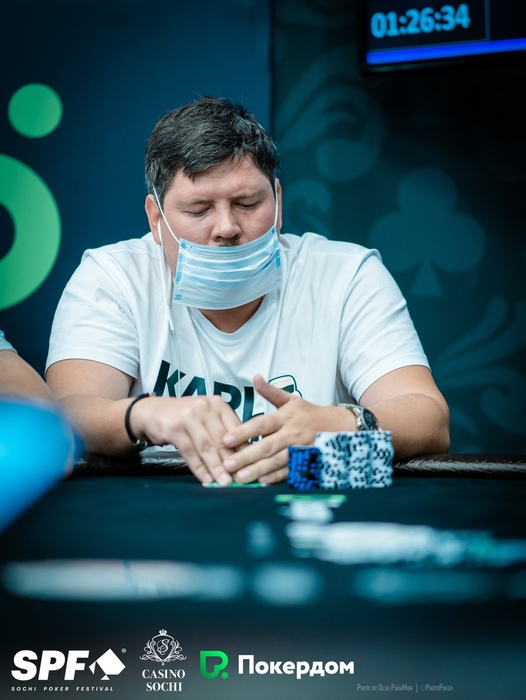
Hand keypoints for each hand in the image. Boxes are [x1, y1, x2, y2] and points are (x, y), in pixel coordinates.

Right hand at [131, 394, 242, 484]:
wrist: (153, 412)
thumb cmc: (186, 418)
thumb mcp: (207, 418)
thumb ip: (223, 432)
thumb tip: (244, 457)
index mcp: (218, 404)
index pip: (236, 428)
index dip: (244, 450)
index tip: (251, 467)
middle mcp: (205, 407)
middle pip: (222, 439)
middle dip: (232, 462)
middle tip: (240, 479)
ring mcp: (188, 416)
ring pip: (207, 447)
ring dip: (216, 467)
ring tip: (224, 483)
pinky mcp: (174, 428)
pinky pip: (190, 452)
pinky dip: (199, 468)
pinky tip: (206, 478)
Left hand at [221, 375, 344, 483]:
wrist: (340, 426)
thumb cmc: (310, 413)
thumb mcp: (292, 400)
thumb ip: (271, 391)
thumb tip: (255, 377)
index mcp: (285, 417)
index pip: (261, 424)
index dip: (243, 431)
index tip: (225, 439)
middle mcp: (292, 433)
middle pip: (267, 446)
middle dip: (246, 456)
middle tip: (227, 464)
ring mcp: (300, 449)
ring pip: (277, 461)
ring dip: (259, 470)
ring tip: (240, 477)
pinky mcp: (307, 462)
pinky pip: (290, 471)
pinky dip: (277, 477)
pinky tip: (263, 482)